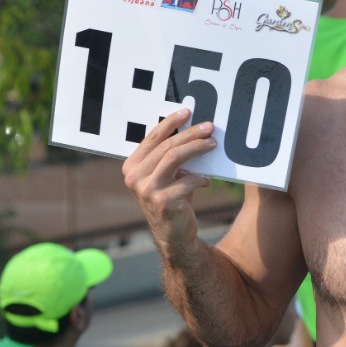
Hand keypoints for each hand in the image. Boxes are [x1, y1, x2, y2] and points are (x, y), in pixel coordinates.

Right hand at [122, 109, 216, 249]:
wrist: (173, 234)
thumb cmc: (173, 199)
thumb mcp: (167, 176)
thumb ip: (169, 157)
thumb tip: (192, 130)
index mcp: (132, 166)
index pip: (152, 137)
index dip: (171, 122)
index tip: (188, 112)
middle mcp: (134, 177)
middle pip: (167, 146)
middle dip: (191, 134)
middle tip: (210, 128)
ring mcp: (147, 189)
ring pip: (175, 157)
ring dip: (197, 148)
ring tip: (213, 144)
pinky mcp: (162, 201)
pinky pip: (187, 180)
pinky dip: (200, 178)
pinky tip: (206, 181)